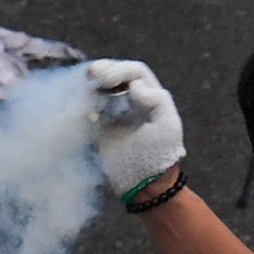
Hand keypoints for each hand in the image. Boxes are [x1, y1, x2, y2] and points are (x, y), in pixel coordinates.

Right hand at [86, 58, 185, 200]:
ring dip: (93, 84)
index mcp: (152, 100)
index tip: (108, 80)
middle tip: (93, 74)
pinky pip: (89, 108)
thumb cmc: (159, 156)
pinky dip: (84, 102)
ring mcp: (116, 114)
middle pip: (117, 75)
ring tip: (87, 85)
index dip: (121, 69)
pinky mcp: (101, 128)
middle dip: (104, 70)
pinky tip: (84, 107)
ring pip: (102, 88)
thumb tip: (134, 86)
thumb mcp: (168, 126)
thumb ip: (158, 100)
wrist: (144, 184)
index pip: (136, 73)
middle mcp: (134, 103)